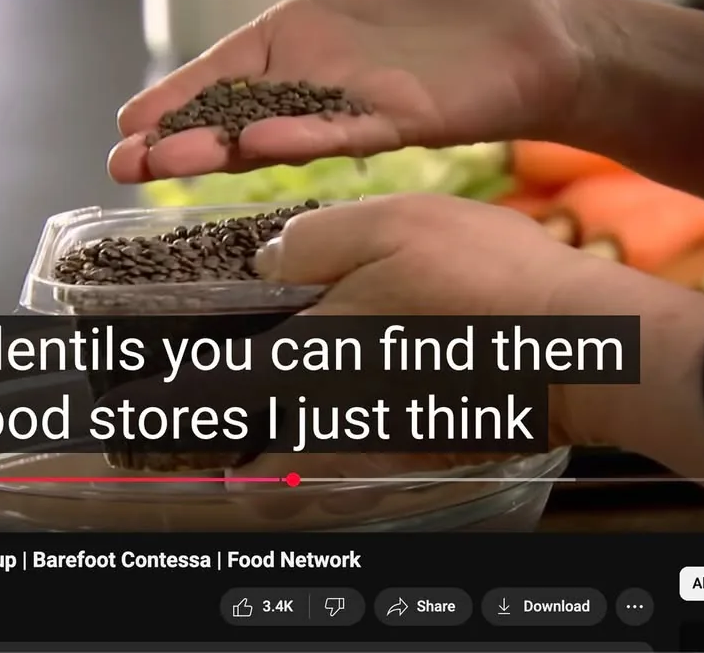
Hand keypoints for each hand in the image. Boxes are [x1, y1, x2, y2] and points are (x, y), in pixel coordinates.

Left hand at [102, 194, 608, 517]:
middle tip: (203, 428)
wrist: (577, 349)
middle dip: (218, 452)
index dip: (156, 404)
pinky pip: (350, 477)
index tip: (125, 405)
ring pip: (299, 481)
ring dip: (272, 465)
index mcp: (304, 364)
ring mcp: (377, 453)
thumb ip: (311, 242)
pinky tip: (348, 424)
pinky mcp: (420, 462)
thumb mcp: (388, 222)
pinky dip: (329, 466)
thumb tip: (266, 260)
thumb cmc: (484, 280)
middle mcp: (330, 424)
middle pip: (249, 466)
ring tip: (265, 432)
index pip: (203, 398)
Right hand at [108, 0, 585, 182]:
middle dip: (178, 136)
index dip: (175, 93)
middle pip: (234, 113)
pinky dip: (304, 135)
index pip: (222, 69)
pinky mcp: (403, 120)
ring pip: (276, 132)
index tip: (126, 121)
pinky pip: (346, 130)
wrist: (536, 18)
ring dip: (222, 147)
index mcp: (300, 35)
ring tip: (167, 159)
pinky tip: (263, 140)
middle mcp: (319, 79)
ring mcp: (357, 104)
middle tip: (123, 160)